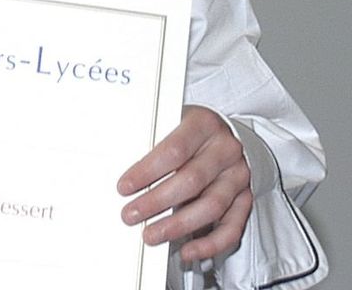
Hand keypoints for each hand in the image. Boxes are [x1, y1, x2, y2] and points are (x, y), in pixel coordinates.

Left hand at [118, 104, 252, 265]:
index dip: (147, 171)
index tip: (124, 186)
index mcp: (204, 124)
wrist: (226, 133)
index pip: (173, 150)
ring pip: (211, 207)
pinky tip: (187, 249)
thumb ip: (154, 140)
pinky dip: (209, 243)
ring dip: (178, 226)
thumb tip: (123, 163)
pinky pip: (232, 227)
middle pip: (191, 181)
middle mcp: (225, 150)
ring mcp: (238, 176)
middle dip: (157, 202)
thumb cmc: (192, 128)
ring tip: (151, 234)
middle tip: (131, 214)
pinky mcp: (245, 198)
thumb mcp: (172, 119)